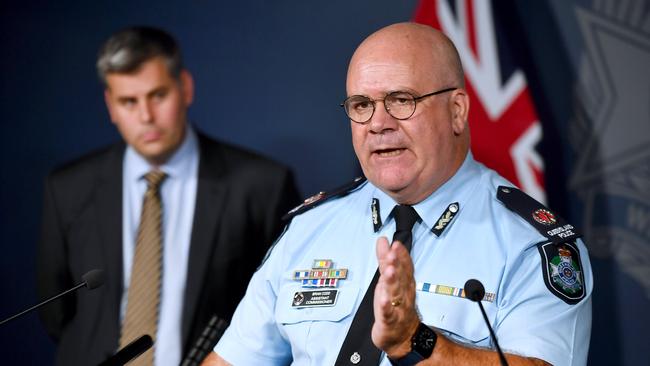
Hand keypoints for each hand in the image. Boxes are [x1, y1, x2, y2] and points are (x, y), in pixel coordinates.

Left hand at [371, 236, 419, 357]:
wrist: (403, 337)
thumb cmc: (396, 305)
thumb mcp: (388, 279)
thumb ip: (385, 260)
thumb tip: (383, 240)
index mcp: (405, 283)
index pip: (405, 267)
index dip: (401, 255)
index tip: (396, 244)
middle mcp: (404, 294)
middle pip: (401, 277)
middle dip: (397, 264)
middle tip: (392, 252)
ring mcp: (398, 308)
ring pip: (396, 293)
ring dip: (392, 281)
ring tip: (388, 271)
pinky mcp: (390, 321)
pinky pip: (388, 313)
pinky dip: (385, 306)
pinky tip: (383, 299)